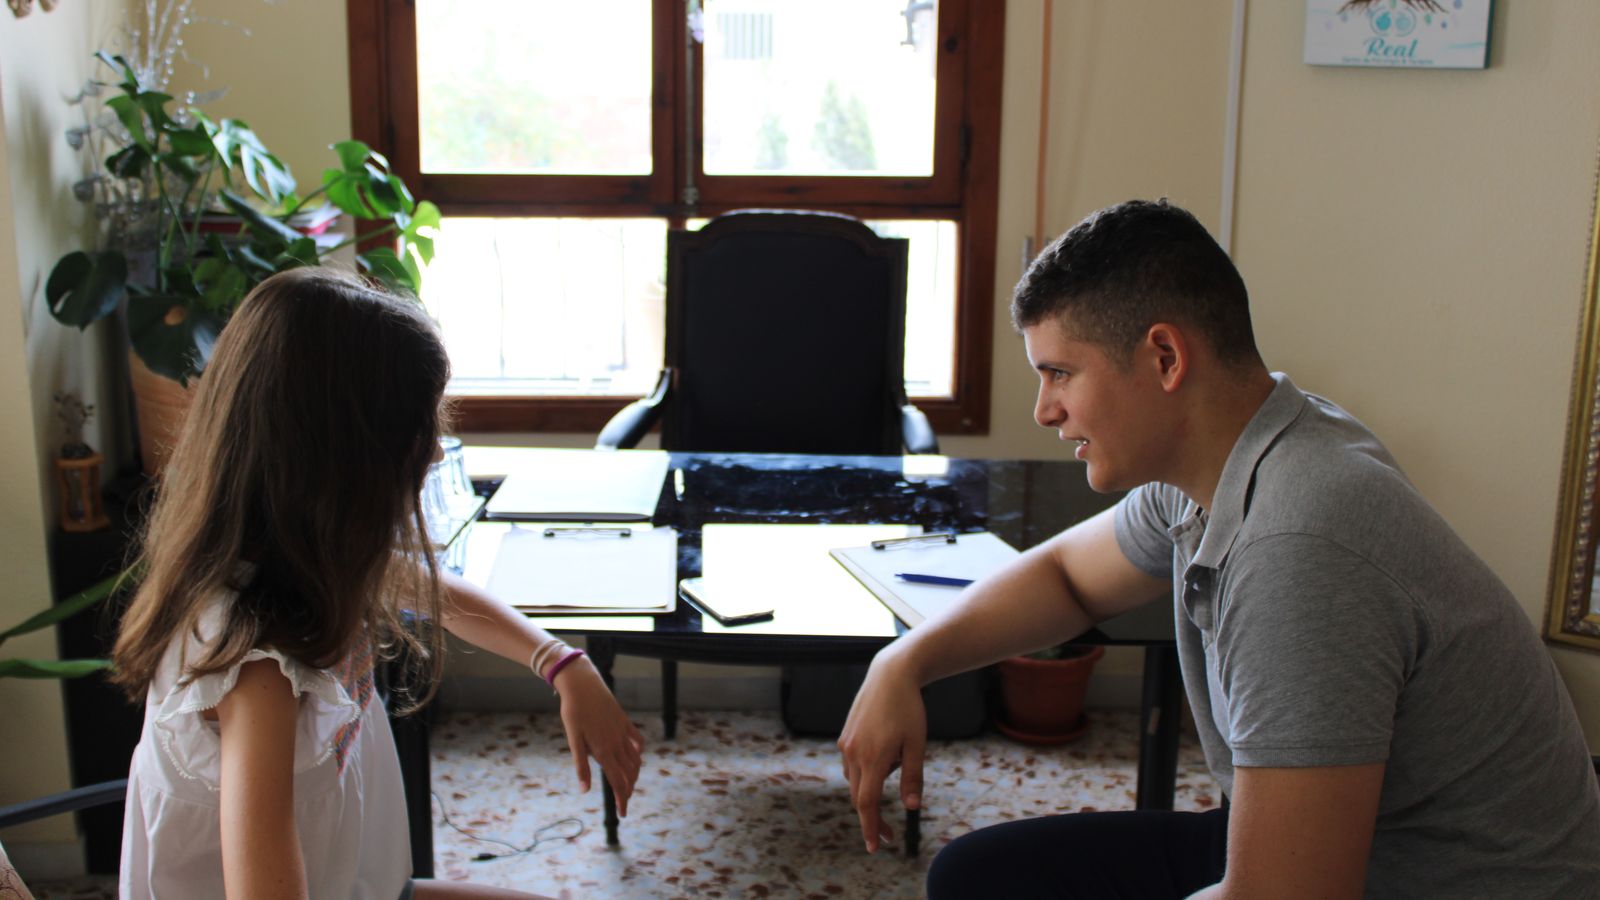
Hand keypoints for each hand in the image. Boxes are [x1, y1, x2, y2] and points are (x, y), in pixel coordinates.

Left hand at [552, 656, 645, 814]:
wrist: (583, 684)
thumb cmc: (573, 711)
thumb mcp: (573, 739)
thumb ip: (581, 765)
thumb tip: (585, 790)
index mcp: (603, 751)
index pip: (617, 781)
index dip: (621, 799)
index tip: (623, 814)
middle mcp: (617, 744)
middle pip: (629, 774)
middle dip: (628, 791)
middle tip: (624, 803)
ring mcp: (623, 732)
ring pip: (635, 760)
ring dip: (634, 775)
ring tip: (629, 785)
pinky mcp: (624, 721)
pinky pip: (637, 741)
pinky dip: (639, 752)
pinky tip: (636, 757)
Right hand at [836, 651, 926, 852]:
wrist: (890, 675)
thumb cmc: (909, 710)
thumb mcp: (917, 744)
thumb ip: (913, 778)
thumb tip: (911, 808)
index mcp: (873, 758)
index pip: (867, 804)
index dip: (870, 827)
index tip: (874, 846)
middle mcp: (854, 754)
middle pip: (859, 797)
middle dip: (872, 818)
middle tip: (889, 835)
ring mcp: (846, 744)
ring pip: (855, 781)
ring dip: (871, 790)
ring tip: (898, 762)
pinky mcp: (845, 736)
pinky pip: (852, 765)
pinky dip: (866, 772)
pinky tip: (884, 756)